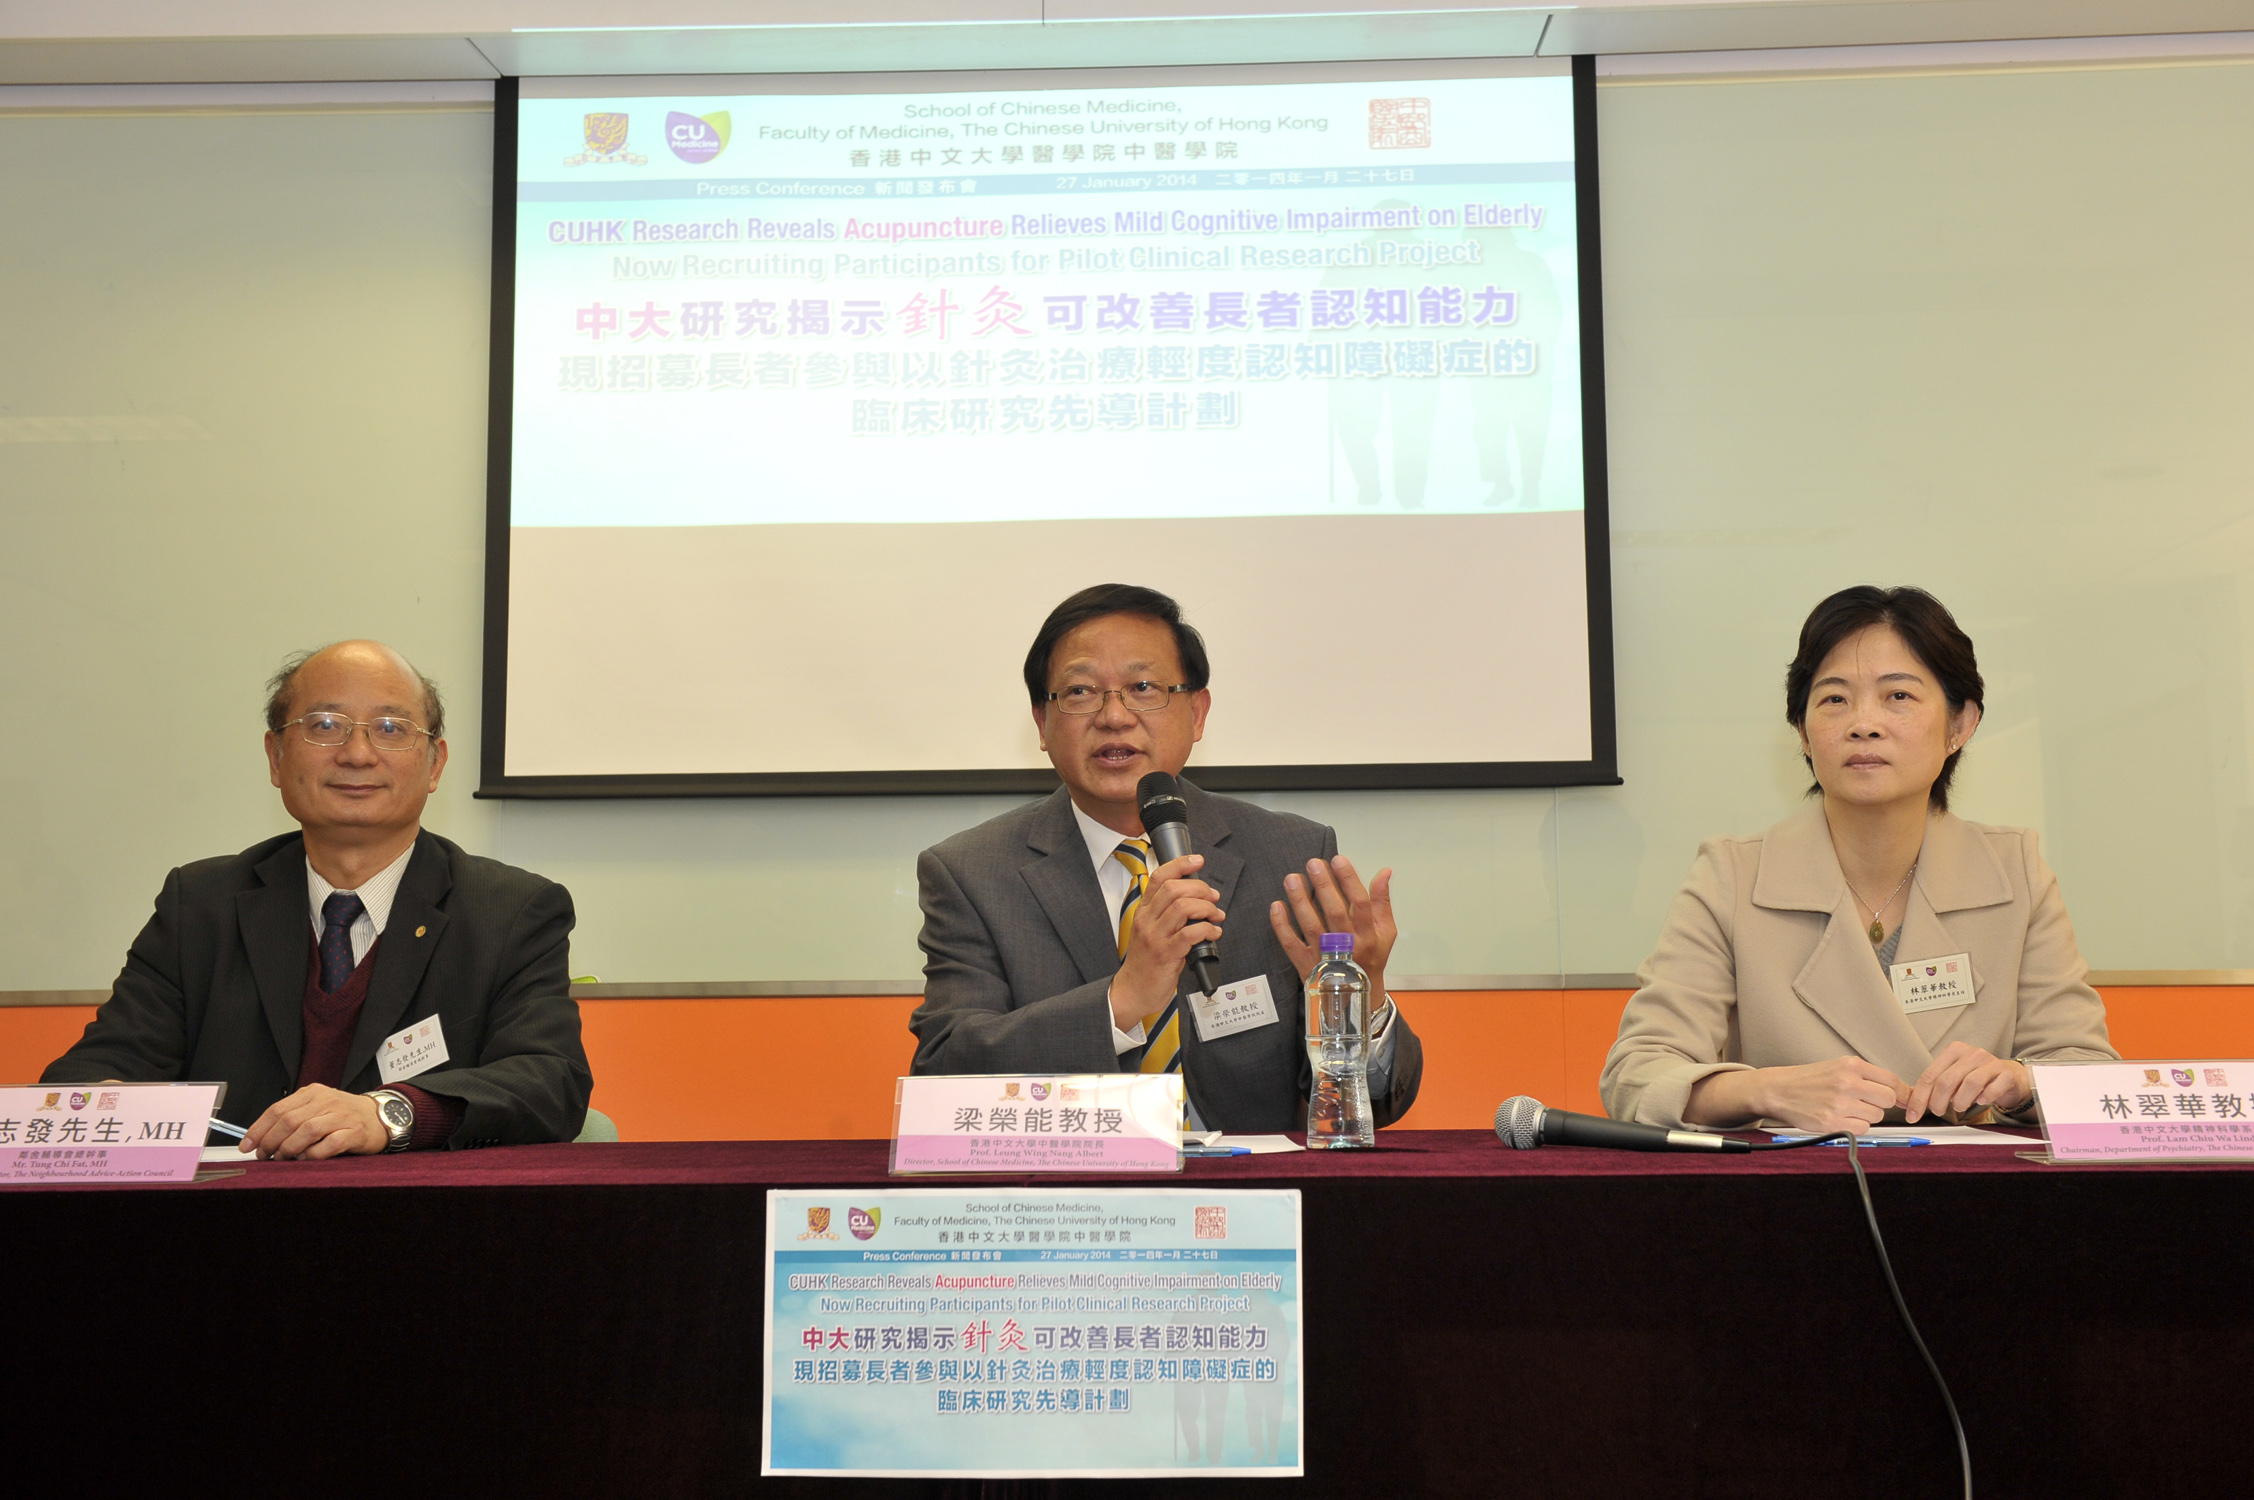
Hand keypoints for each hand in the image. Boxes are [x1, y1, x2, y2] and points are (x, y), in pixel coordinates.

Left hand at [241, 1084, 390, 1159]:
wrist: (381, 1116)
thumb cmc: (344, 1115)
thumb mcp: (317, 1108)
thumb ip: (293, 1117)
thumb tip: (262, 1138)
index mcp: (313, 1093)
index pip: (278, 1109)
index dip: (258, 1129)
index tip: (247, 1145)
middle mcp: (327, 1101)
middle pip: (289, 1121)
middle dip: (270, 1142)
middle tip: (264, 1155)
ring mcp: (341, 1116)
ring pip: (306, 1131)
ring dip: (289, 1149)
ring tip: (284, 1158)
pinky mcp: (354, 1132)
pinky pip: (328, 1145)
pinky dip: (313, 1154)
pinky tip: (307, 1158)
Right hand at [1108, 853, 1223, 1030]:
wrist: (1133, 991)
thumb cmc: (1145, 963)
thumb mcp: (1150, 932)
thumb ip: (1167, 915)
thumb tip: (1195, 899)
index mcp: (1143, 912)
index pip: (1158, 878)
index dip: (1179, 864)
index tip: (1197, 860)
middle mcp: (1147, 921)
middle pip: (1173, 889)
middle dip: (1200, 888)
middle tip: (1213, 897)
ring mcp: (1155, 937)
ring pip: (1183, 907)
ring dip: (1206, 908)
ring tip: (1216, 915)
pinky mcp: (1166, 955)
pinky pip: (1190, 934)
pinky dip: (1207, 930)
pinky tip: (1214, 933)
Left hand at [1269, 857, 1396, 994]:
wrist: (1357, 995)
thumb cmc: (1372, 957)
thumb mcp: (1385, 932)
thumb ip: (1382, 901)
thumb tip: (1384, 871)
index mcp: (1368, 935)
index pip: (1360, 903)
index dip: (1349, 880)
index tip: (1338, 859)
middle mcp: (1347, 946)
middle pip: (1335, 912)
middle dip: (1324, 886)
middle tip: (1313, 863)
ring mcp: (1325, 956)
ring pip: (1311, 926)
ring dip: (1300, 901)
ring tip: (1292, 878)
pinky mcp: (1306, 965)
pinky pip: (1291, 944)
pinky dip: (1282, 926)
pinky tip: (1277, 906)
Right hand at [1738, 1056, 1908, 1134]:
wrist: (1778, 1090)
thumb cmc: (1808, 1080)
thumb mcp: (1837, 1067)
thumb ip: (1866, 1076)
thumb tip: (1899, 1091)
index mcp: (1850, 1065)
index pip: (1891, 1080)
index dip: (1900, 1092)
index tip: (1903, 1098)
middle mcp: (1846, 1082)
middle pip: (1887, 1099)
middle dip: (1881, 1103)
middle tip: (1866, 1102)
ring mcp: (1839, 1103)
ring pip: (1876, 1116)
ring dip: (1866, 1116)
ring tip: (1847, 1109)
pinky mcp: (1832, 1122)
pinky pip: (1862, 1129)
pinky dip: (1855, 1126)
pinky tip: (1841, 1118)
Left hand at [1905, 1043, 2029, 1122]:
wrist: (2009, 1075)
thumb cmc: (1976, 1077)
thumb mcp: (1952, 1076)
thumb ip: (1932, 1086)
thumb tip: (1908, 1103)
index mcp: (1953, 1051)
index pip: (1929, 1075)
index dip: (1919, 1098)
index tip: (1913, 1115)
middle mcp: (1971, 1053)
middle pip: (1947, 1080)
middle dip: (1938, 1101)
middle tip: (1939, 1111)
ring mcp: (1990, 1062)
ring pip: (1970, 1083)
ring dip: (1960, 1101)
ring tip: (1959, 1107)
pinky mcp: (2006, 1074)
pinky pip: (1993, 1088)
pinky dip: (1985, 1098)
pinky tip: (1980, 1101)